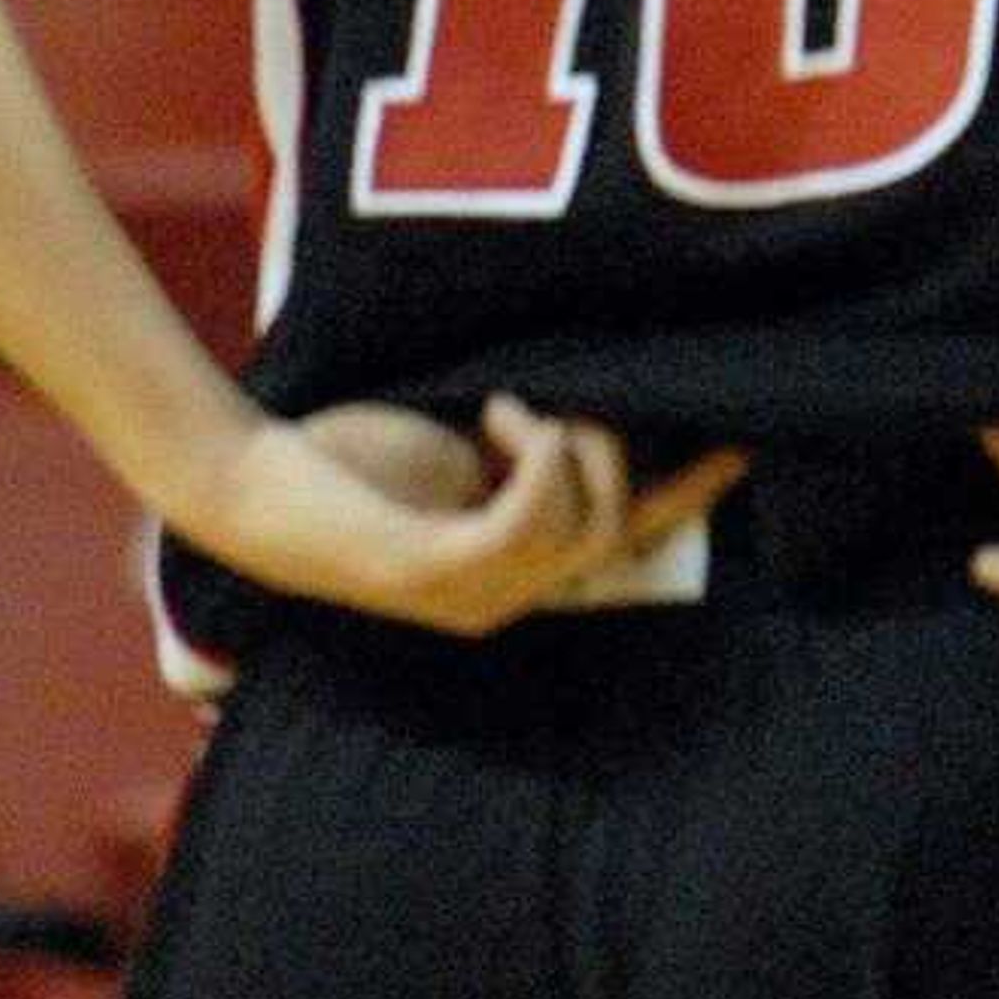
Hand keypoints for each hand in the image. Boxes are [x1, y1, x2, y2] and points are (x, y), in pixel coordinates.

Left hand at [180, 395, 738, 639]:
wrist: (250, 477)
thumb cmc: (350, 455)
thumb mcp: (462, 444)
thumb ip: (531, 446)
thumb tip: (602, 404)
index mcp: (516, 563)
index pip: (627, 534)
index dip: (691, 492)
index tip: (748, 444)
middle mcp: (503, 596)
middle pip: (619, 517)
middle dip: (608, 438)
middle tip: (537, 402)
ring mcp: (471, 594)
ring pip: (586, 510)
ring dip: (558, 434)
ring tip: (502, 408)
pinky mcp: (436, 573)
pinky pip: (536, 509)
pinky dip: (534, 450)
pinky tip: (495, 424)